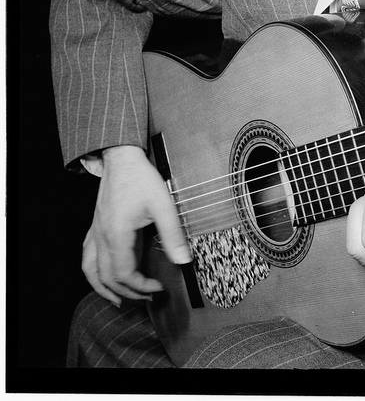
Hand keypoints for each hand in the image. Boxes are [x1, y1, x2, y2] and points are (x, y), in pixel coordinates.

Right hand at [81, 145, 191, 305]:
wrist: (121, 158)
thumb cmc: (141, 179)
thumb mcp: (163, 206)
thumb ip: (173, 235)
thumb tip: (183, 260)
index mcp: (116, 235)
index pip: (124, 274)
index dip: (141, 286)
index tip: (160, 287)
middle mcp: (101, 237)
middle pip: (106, 278)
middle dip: (127, 292)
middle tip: (147, 297)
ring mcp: (95, 232)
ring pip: (90, 270)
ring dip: (104, 288)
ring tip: (120, 300)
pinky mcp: (96, 227)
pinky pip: (88, 257)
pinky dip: (94, 273)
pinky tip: (104, 276)